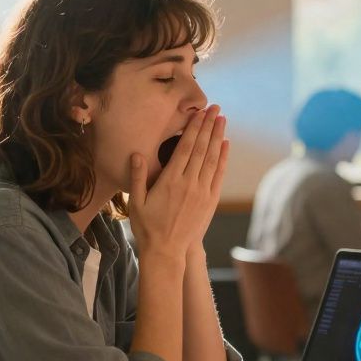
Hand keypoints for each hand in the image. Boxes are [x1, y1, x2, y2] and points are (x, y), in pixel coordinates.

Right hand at [128, 105, 228, 255]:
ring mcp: (202, 192)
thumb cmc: (147, 227)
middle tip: (216, 108)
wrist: (167, 251)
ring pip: (212, 159)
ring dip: (218, 137)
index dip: (194, 128)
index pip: (185, 147)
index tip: (200, 113)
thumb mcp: (135, 202)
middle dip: (209, 126)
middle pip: (202, 149)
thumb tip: (136, 153)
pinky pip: (218, 175)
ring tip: (222, 120)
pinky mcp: (210, 201)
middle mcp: (189, 183)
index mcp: (170, 180)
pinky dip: (223, 158)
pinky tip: (225, 145)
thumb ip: (137, 176)